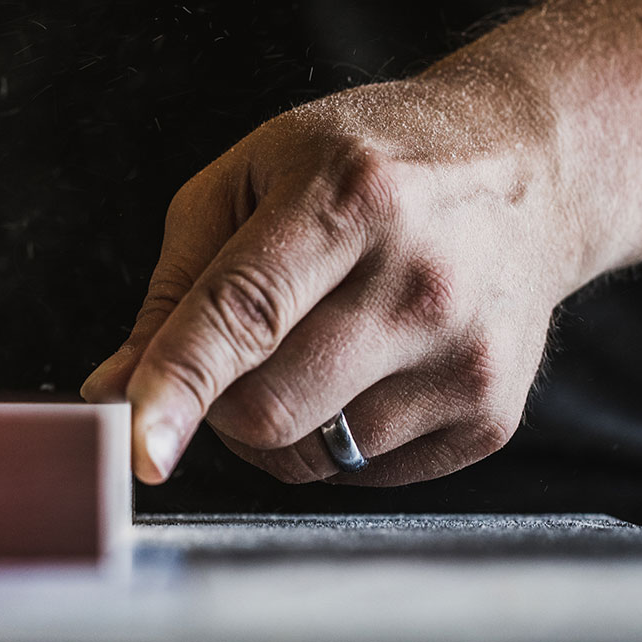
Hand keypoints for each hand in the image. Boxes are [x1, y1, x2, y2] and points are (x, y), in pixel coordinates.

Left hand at [82, 72, 592, 486]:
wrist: (529, 170)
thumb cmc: (365, 167)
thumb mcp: (253, 176)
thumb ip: (177, 285)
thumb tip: (112, 390)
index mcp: (350, 195)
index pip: (246, 312)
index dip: (182, 383)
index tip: (140, 446)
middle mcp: (421, 279)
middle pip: (267, 410)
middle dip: (221, 402)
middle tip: (244, 348)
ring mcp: (465, 356)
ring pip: (308, 455)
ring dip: (279, 423)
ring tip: (318, 344)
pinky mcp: (490, 415)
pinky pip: (362, 474)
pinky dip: (338, 436)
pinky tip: (373, 367)